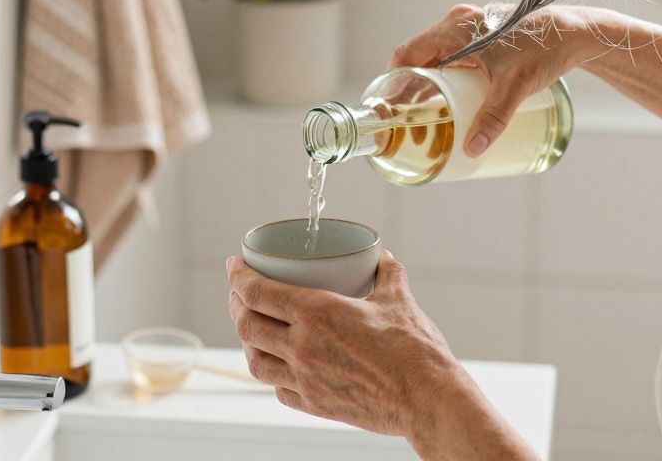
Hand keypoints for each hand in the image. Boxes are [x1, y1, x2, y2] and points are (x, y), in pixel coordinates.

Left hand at [226, 250, 468, 437]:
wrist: (427, 400)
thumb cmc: (415, 350)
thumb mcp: (398, 299)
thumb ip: (387, 272)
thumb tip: (382, 256)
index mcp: (317, 313)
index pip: (256, 292)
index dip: (237, 276)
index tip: (233, 265)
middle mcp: (302, 347)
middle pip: (245, 324)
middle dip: (235, 304)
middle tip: (239, 293)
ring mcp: (305, 380)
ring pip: (255, 360)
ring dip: (247, 341)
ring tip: (253, 328)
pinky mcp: (315, 405)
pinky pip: (279, 389)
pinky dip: (273, 374)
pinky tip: (280, 365)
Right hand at [389, 3, 593, 156]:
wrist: (575, 32)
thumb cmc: (545, 49)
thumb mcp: (515, 87)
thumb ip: (493, 118)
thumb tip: (472, 150)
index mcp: (456, 28)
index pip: (408, 53)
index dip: (392, 81)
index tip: (386, 106)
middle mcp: (458, 23)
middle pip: (418, 58)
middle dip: (407, 89)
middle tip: (403, 118)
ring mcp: (469, 28)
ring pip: (434, 58)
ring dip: (424, 84)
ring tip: (420, 115)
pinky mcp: (481, 35)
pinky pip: (450, 56)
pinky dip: (441, 77)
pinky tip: (444, 99)